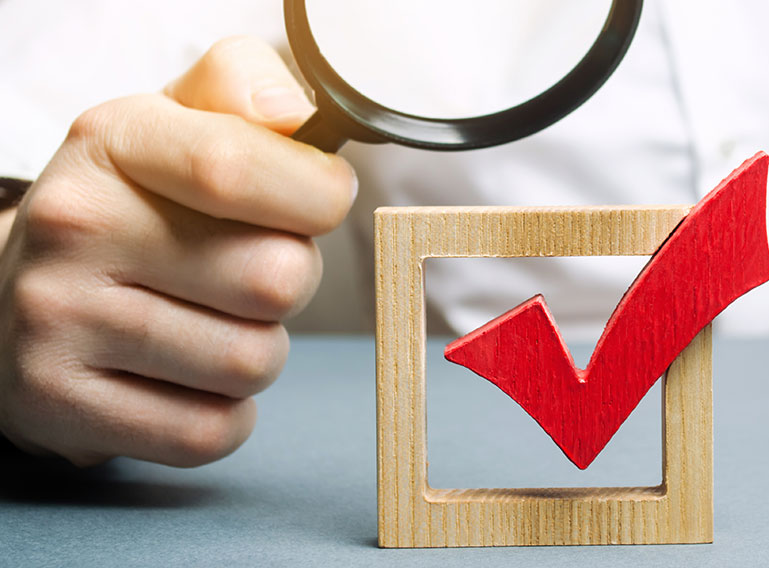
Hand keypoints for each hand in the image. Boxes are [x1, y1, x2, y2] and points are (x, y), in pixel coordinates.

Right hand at [0, 37, 356, 466]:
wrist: (17, 298)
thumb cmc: (134, 210)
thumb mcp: (176, 125)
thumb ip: (242, 88)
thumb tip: (293, 113)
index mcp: (114, 143)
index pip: (239, 168)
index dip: (317, 196)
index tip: (321, 201)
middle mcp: (75, 227)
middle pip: (275, 278)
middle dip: (291, 282)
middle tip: (248, 273)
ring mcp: (58, 321)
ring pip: (253, 363)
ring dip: (259, 351)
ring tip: (211, 325)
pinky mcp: (61, 406)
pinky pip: (210, 432)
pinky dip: (225, 415)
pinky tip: (188, 380)